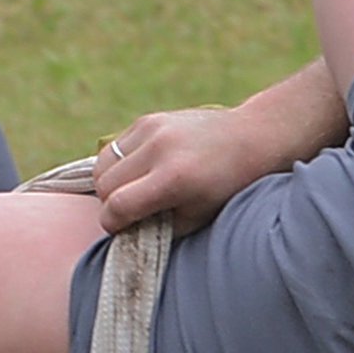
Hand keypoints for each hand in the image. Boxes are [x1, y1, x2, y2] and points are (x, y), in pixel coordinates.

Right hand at [94, 106, 274, 236]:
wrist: (250, 139)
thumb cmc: (227, 186)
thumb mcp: (198, 216)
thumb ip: (159, 227)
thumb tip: (127, 232)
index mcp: (174, 178)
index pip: (118, 205)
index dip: (112, 224)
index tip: (120, 230)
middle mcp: (159, 149)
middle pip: (105, 185)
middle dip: (110, 205)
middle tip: (128, 214)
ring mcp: (152, 129)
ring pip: (103, 164)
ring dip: (109, 183)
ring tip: (129, 193)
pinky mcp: (149, 120)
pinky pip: (114, 148)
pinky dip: (118, 164)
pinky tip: (138, 172)